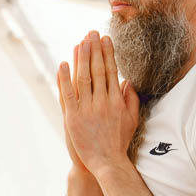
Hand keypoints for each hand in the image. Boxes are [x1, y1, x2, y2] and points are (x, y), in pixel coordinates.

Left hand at [57, 31, 138, 177]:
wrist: (106, 162)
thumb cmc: (119, 142)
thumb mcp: (132, 120)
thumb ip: (131, 100)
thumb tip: (128, 81)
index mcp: (116, 101)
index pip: (111, 71)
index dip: (108, 53)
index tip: (105, 39)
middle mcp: (103, 102)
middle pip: (98, 70)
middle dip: (95, 49)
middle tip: (92, 33)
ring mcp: (87, 109)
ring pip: (84, 78)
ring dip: (82, 58)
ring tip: (80, 42)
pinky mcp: (73, 117)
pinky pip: (68, 94)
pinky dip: (65, 78)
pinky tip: (63, 64)